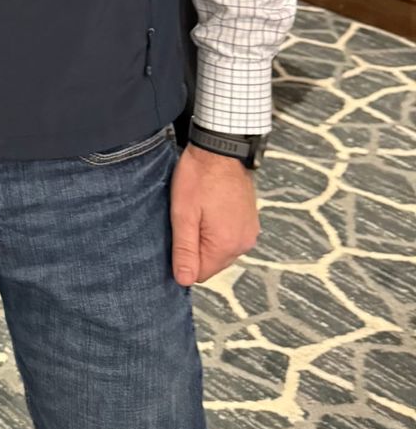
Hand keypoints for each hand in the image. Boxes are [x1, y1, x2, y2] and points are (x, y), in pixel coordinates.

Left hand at [170, 143, 259, 286]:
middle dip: (196, 246)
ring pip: (220, 249)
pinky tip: (210, 208)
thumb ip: (184, 250)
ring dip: (207, 236)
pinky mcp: (250, 220)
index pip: (200, 274)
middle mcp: (244, 243)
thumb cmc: (199, 177)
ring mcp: (249, 231)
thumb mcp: (183, 214)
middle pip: (211, 262)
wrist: (222, 148)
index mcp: (227, 245)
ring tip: (199, 210)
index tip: (178, 234)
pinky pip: (230, 236)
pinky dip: (218, 228)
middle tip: (187, 219)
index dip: (184, 258)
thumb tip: (184, 280)